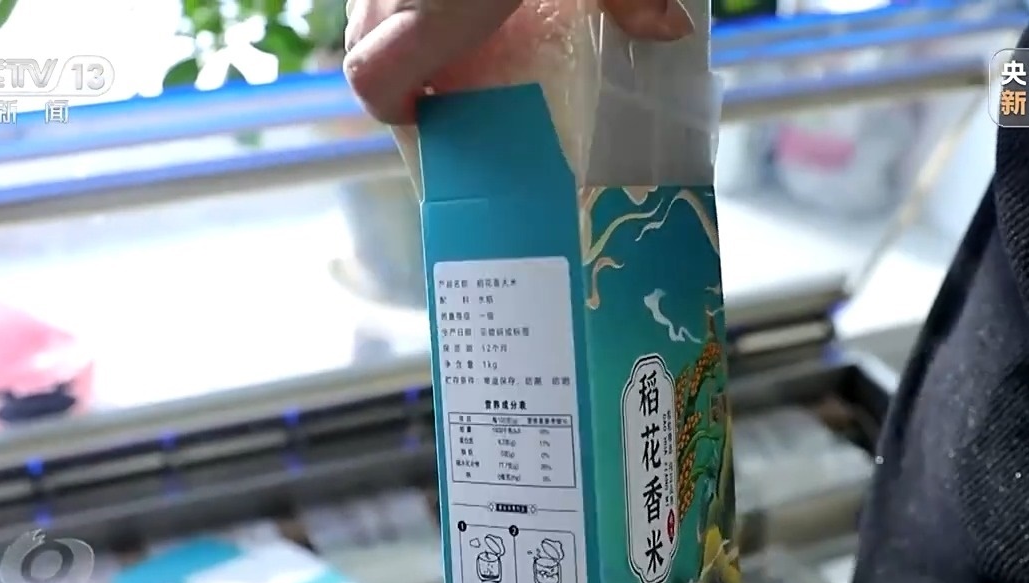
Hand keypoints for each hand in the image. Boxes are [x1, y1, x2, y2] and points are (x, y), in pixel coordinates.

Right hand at [345, 0, 696, 123]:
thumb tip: (665, 29)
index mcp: (438, 2)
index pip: (374, 79)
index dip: (390, 111)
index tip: (427, 123)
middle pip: (362, 42)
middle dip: (399, 71)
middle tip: (452, 82)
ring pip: (368, 1)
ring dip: (399, 23)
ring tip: (458, 26)